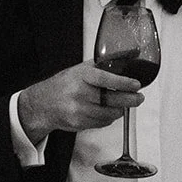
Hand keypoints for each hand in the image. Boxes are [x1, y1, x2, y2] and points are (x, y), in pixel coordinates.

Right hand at [15, 61, 142, 144]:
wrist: (44, 103)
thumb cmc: (64, 85)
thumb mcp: (80, 70)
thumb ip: (103, 65)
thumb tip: (128, 58)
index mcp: (80, 76)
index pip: (106, 79)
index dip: (124, 83)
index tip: (136, 84)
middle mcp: (79, 93)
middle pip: (113, 99)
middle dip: (131, 99)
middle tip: (138, 98)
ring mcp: (79, 109)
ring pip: (111, 113)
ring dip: (119, 109)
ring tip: (120, 104)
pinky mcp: (80, 123)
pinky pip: (103, 122)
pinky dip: (108, 118)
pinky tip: (104, 111)